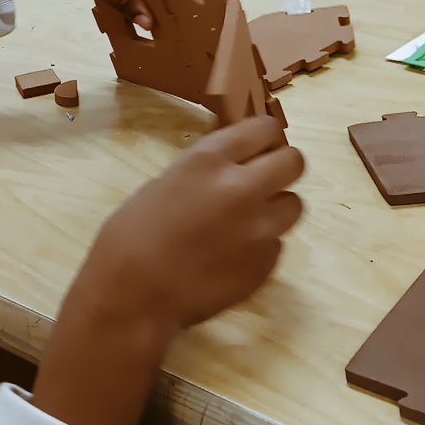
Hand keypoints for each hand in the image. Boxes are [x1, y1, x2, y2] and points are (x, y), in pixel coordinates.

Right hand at [34, 117, 303, 424]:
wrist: (133, 295)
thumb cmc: (131, 236)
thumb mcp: (165, 183)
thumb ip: (206, 171)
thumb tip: (232, 167)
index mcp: (209, 160)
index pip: (264, 128)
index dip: (264, 137)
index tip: (258, 146)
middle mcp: (243, 188)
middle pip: (294, 162)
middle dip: (281, 167)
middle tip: (264, 180)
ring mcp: (259, 229)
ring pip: (294, 205)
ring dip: (275, 208)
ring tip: (247, 222)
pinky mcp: (265, 264)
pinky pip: (277, 244)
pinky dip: (261, 246)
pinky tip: (232, 255)